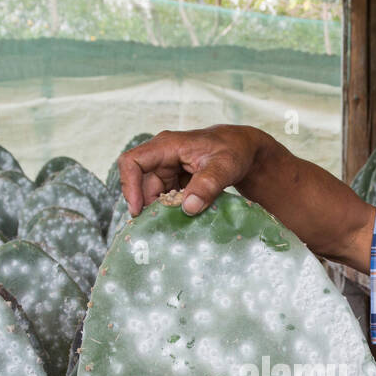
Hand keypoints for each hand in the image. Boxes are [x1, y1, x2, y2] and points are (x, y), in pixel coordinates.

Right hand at [117, 125, 266, 217]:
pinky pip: (166, 197)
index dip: (129, 186)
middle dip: (149, 206)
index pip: (132, 162)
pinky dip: (173, 209)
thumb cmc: (234, 150)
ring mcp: (169, 168)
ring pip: (154, 193)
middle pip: (142, 183)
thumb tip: (188, 208)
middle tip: (162, 229)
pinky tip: (183, 220)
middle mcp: (163, 156)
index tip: (138, 210)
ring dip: (162, 210)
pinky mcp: (176, 180)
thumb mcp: (224, 166)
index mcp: (167, 146)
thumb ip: (207, 185)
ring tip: (175, 227)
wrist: (245, 150)